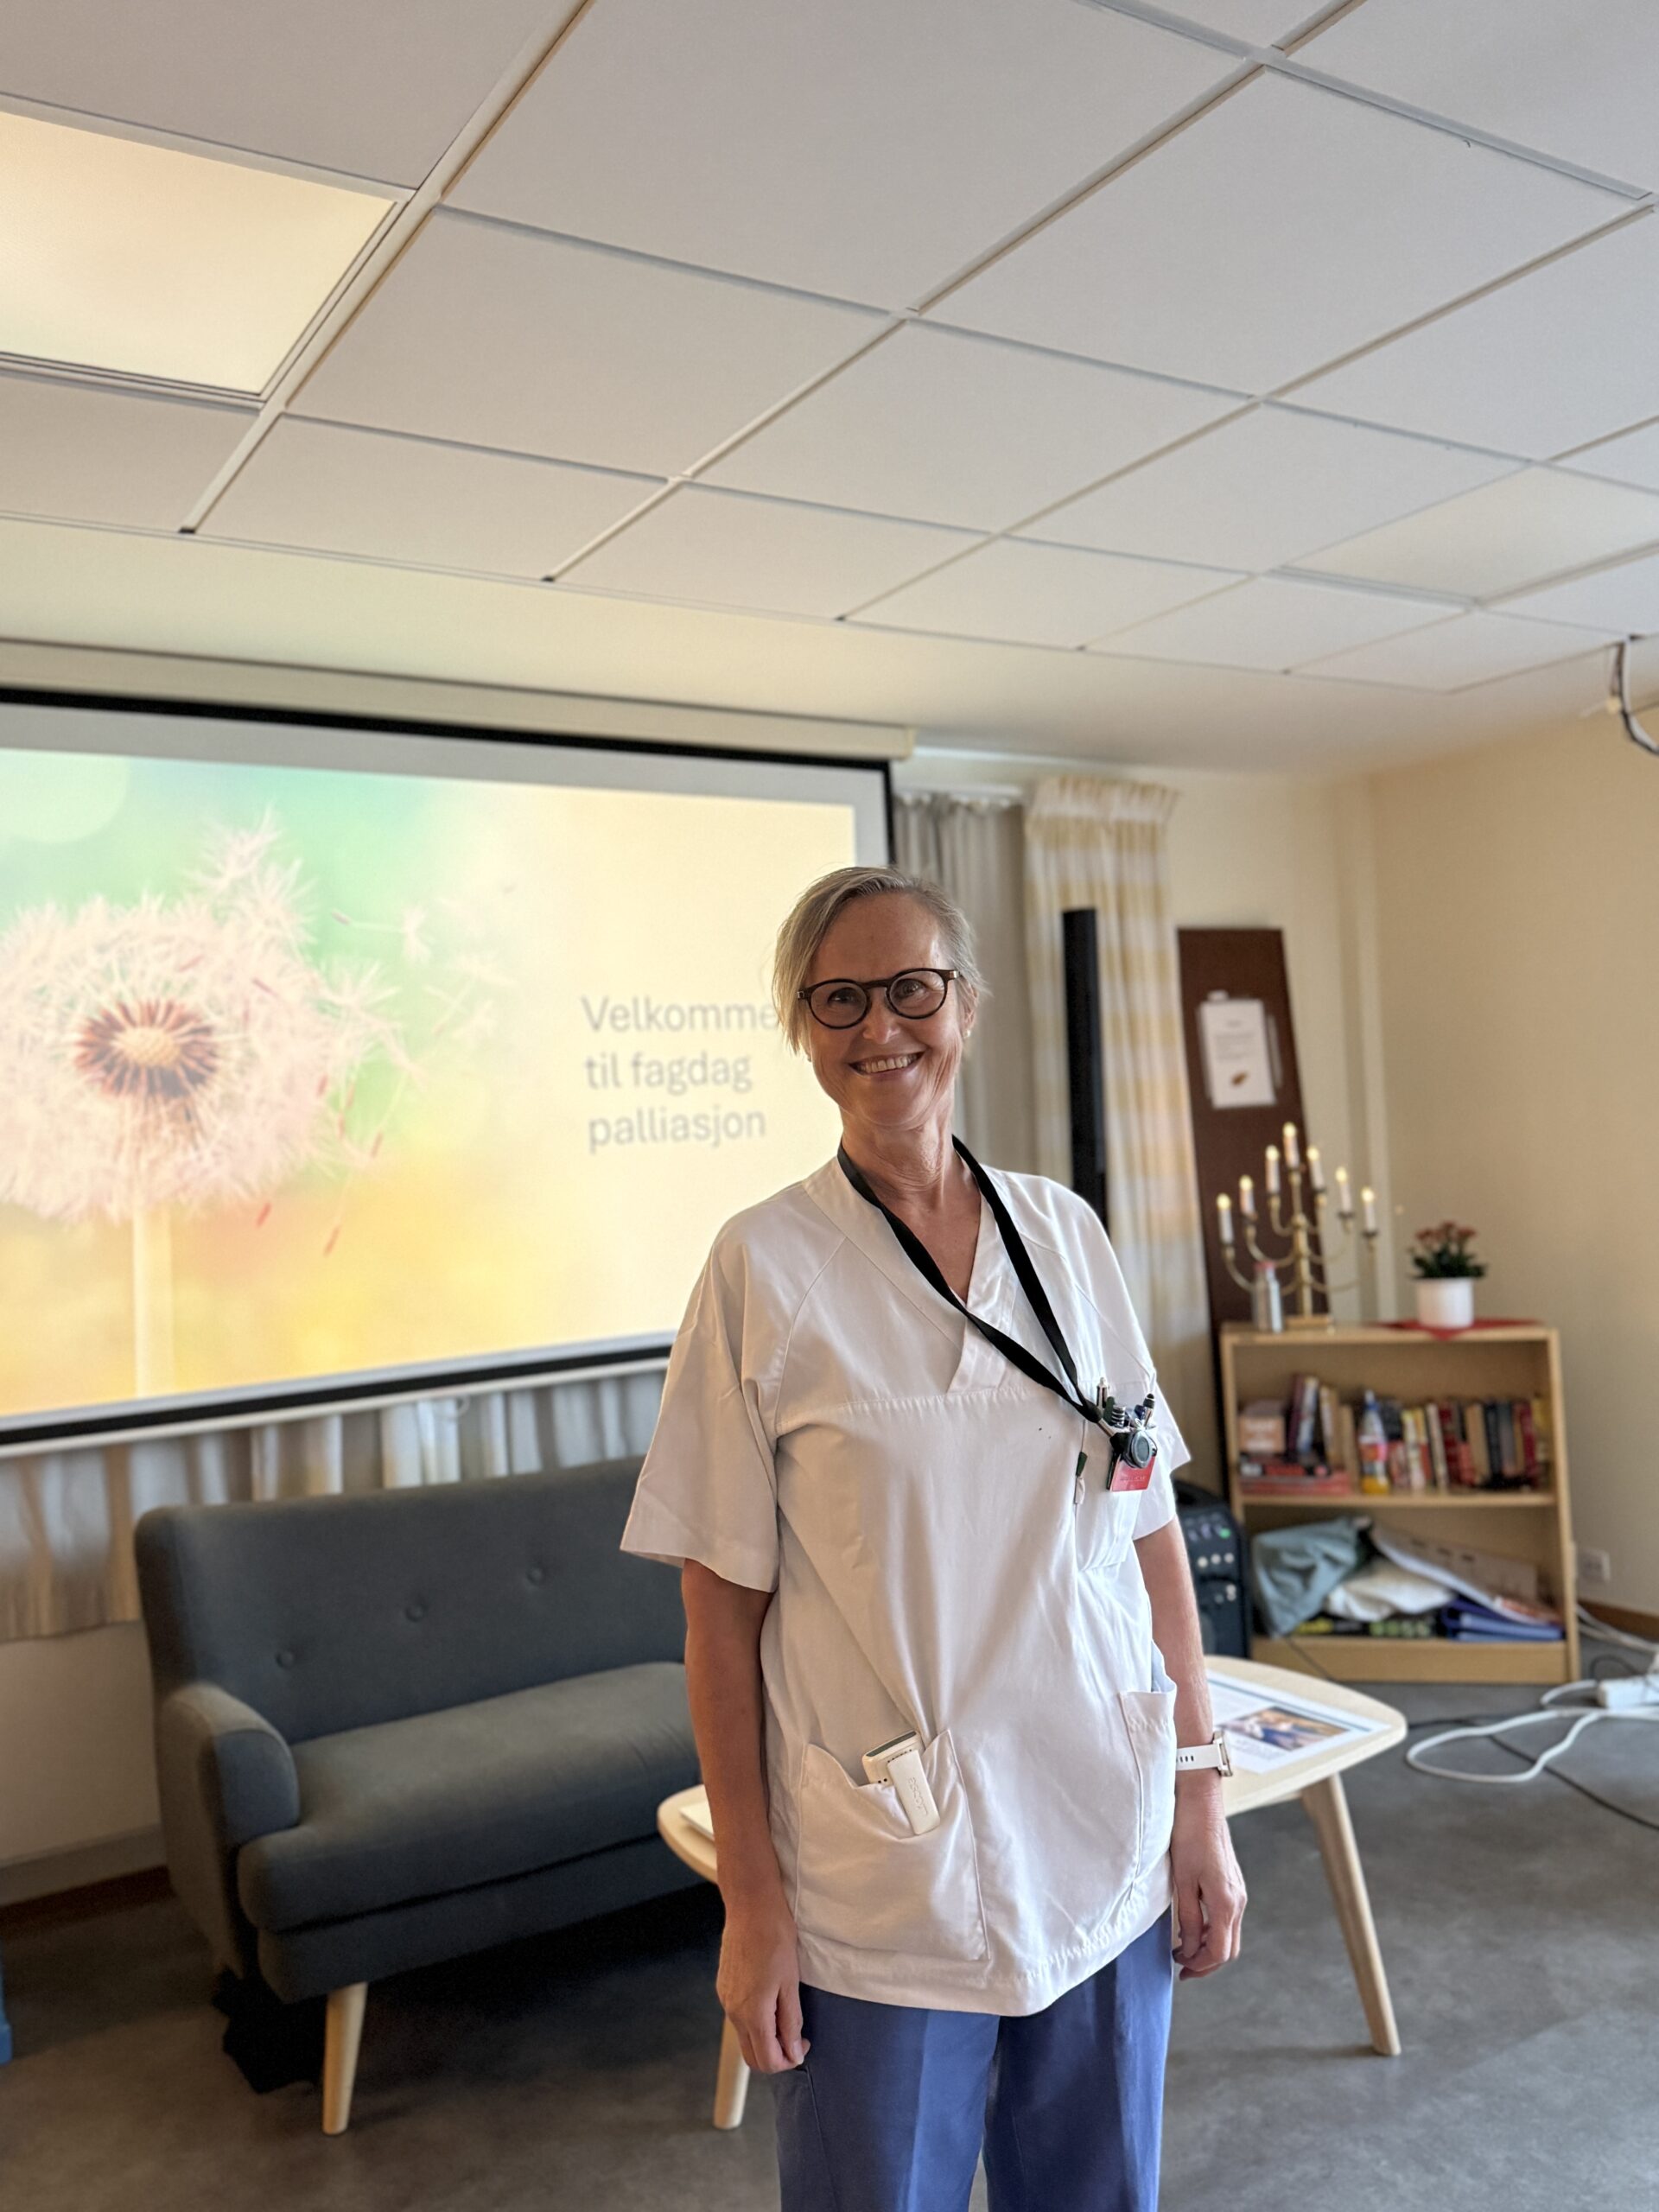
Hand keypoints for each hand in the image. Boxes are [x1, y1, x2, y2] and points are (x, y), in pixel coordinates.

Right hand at [717, 1890, 808, 2071]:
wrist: (751, 1905)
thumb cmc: (775, 1938)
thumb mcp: (791, 1982)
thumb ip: (791, 2022)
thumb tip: (794, 2052)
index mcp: (752, 2013)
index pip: (767, 2061)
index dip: (789, 2060)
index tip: (803, 2043)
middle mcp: (733, 2012)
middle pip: (752, 2056)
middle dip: (775, 2056)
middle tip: (795, 2037)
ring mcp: (726, 1999)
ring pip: (744, 2037)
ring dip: (765, 2038)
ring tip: (784, 2014)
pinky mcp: (724, 1987)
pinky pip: (738, 2017)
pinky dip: (755, 2021)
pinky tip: (769, 2000)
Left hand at [1170, 1778, 1246, 1978]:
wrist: (1201, 1804)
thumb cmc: (1188, 1836)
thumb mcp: (1181, 1880)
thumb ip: (1187, 1918)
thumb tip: (1188, 1948)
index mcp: (1226, 1902)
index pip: (1219, 1951)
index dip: (1200, 1965)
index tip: (1179, 1967)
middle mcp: (1238, 1900)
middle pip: (1229, 1948)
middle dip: (1206, 1963)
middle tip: (1182, 1967)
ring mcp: (1238, 1892)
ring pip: (1229, 1934)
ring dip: (1209, 1946)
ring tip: (1183, 1948)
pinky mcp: (1233, 1884)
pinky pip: (1227, 1918)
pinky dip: (1212, 1929)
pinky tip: (1193, 1926)